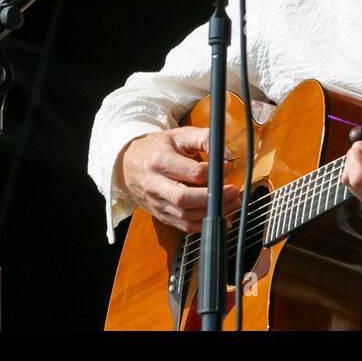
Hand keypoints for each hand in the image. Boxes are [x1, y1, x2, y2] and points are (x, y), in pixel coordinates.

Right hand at [117, 126, 240, 232]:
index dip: (214, 172)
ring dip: (212, 213)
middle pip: (185, 198)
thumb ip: (204, 139)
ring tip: (232, 204)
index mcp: (159, 161)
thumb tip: (227, 155)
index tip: (228, 167)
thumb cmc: (158, 147)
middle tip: (233, 191)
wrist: (128, 162)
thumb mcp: (179, 134)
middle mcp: (155, 184)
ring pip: (185, 216)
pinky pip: (182, 226)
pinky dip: (203, 226)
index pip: (192, 172)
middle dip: (213, 198)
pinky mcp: (160, 214)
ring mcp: (156, 202)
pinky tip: (220, 219)